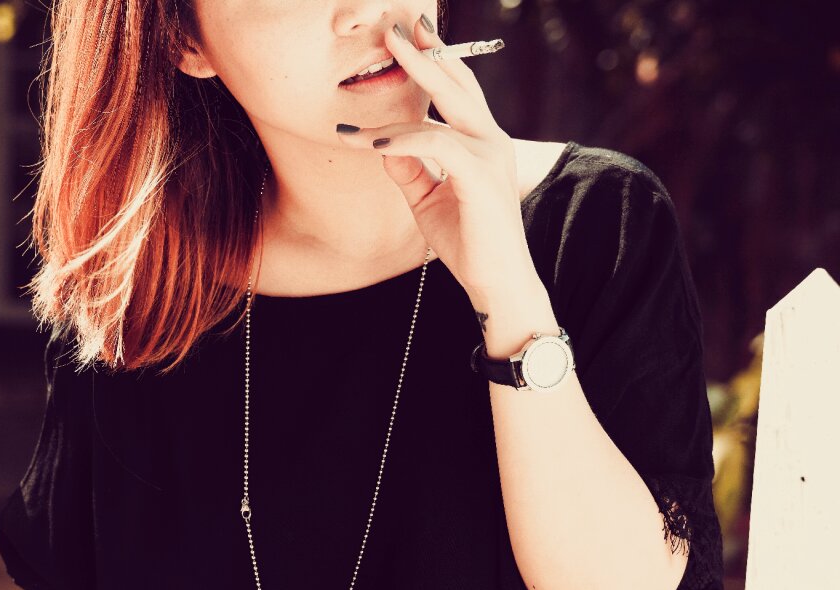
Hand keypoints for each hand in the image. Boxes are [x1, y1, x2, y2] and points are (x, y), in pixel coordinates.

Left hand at [336, 17, 534, 301]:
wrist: (496, 283)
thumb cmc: (467, 242)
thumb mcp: (428, 200)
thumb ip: (409, 169)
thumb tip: (383, 142)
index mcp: (481, 143)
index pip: (459, 92)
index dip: (436, 63)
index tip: (409, 38)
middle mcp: (490, 140)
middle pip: (458, 83)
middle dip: (429, 50)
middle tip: (398, 24)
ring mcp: (489, 155)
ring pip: (447, 104)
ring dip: (414, 78)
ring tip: (388, 52)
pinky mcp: (479, 176)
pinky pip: (435, 144)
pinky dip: (403, 138)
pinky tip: (375, 142)